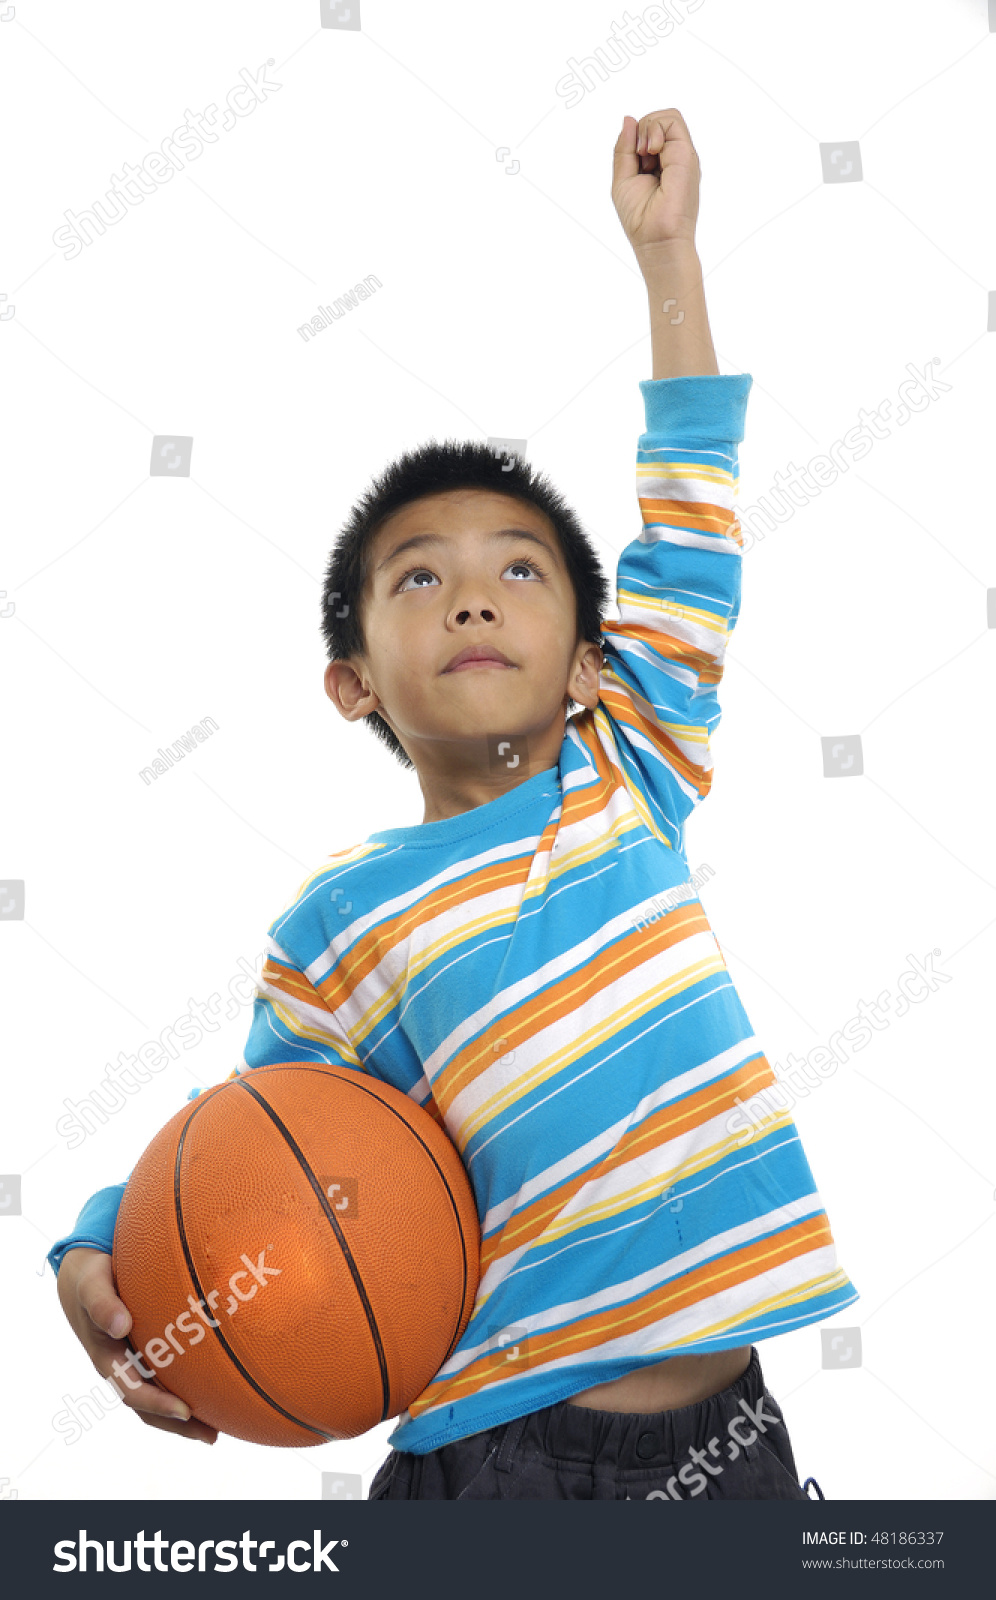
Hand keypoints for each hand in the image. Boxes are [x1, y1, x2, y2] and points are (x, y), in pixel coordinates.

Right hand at [56, 1247, 217, 1443]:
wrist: (85, 1279)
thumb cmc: (92, 1281)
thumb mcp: (91, 1287)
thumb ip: (102, 1304)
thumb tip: (120, 1325)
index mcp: (108, 1360)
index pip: (133, 1392)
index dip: (157, 1404)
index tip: (185, 1411)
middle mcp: (123, 1368)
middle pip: (150, 1407)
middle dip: (178, 1424)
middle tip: (212, 1437)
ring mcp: (134, 1364)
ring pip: (160, 1396)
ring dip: (185, 1416)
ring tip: (218, 1427)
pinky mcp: (147, 1354)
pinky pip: (167, 1376)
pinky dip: (187, 1387)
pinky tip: (214, 1388)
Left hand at [612, 109, 701, 257]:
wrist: (656, 239)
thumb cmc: (640, 218)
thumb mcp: (623, 177)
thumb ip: (624, 149)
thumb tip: (628, 119)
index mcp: (660, 164)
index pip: (649, 132)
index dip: (635, 137)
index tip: (633, 160)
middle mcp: (674, 158)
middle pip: (658, 120)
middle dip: (641, 130)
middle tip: (638, 156)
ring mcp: (682, 156)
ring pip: (667, 116)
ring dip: (648, 128)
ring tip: (644, 154)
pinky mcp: (687, 155)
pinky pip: (672, 121)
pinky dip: (655, 130)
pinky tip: (650, 151)